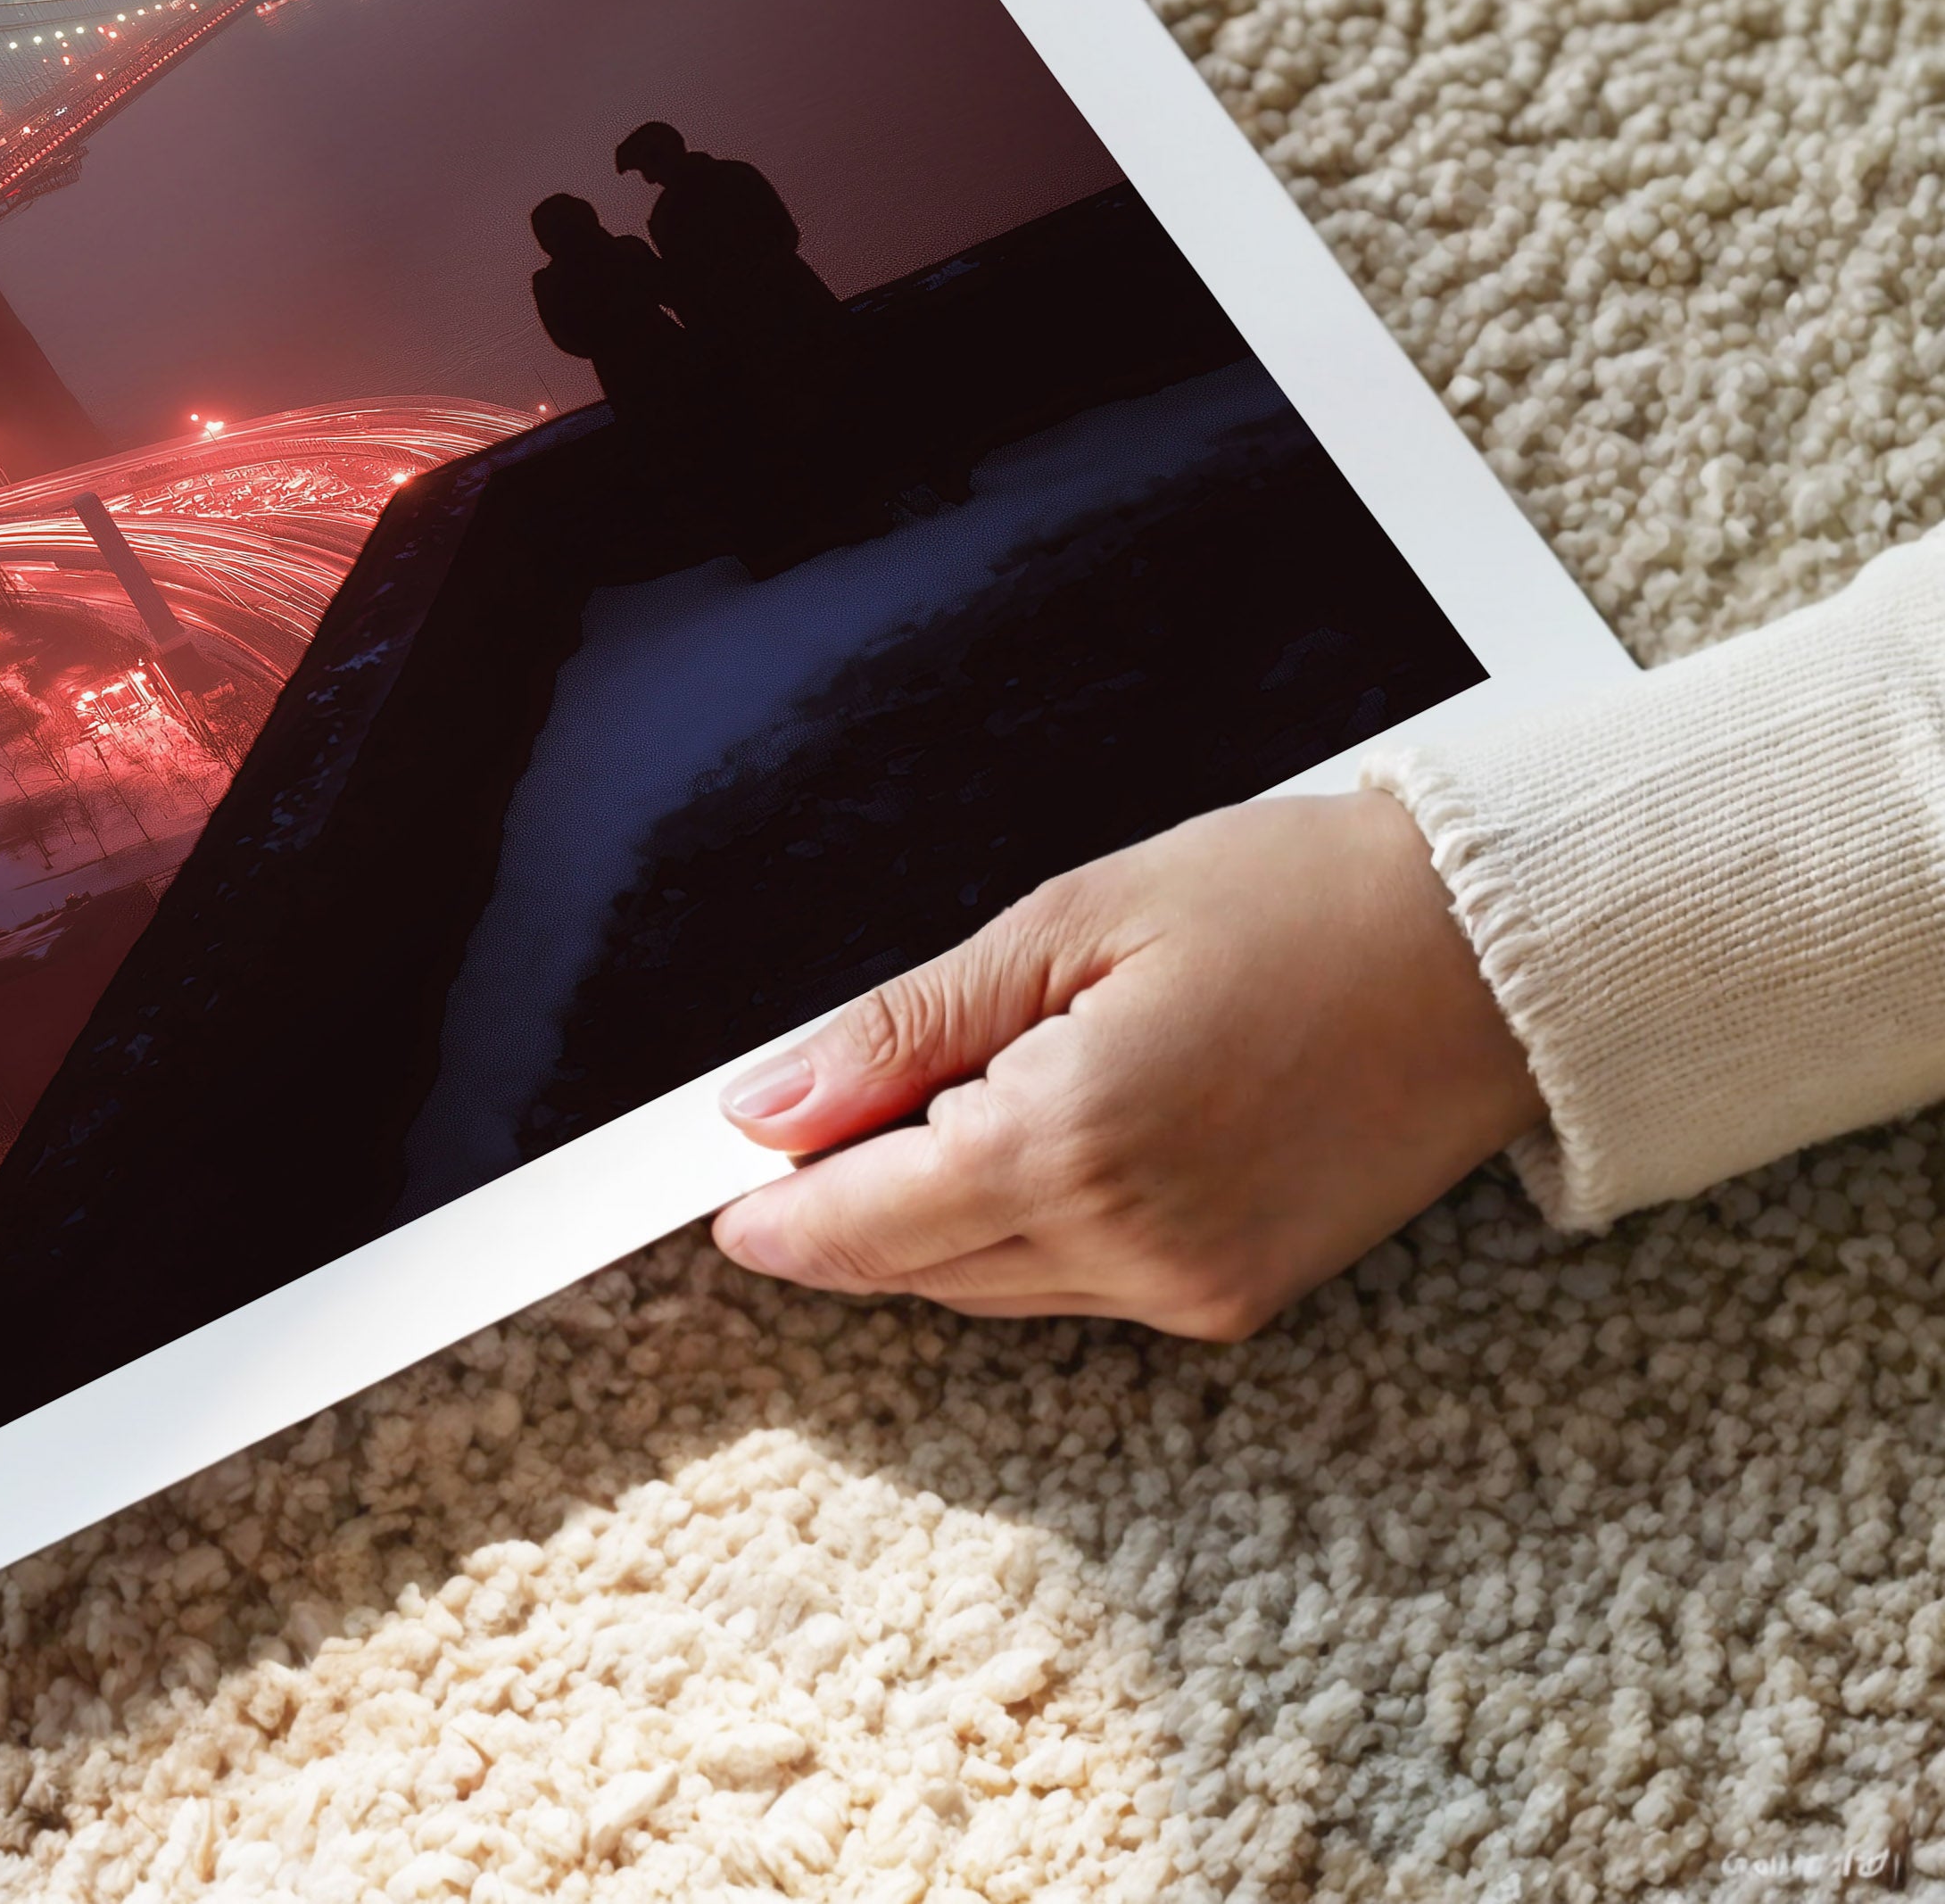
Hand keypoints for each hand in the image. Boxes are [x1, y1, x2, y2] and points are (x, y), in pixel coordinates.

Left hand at [709, 792, 1543, 1338]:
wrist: (1487, 957)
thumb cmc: (1288, 902)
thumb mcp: (1064, 925)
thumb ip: (903, 1031)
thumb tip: (766, 1104)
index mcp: (1075, 1144)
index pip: (867, 1221)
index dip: (779, 1213)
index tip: (715, 1201)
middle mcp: (1134, 1248)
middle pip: (919, 1266)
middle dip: (843, 1211)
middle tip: (793, 1137)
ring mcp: (1195, 1290)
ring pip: (991, 1286)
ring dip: (928, 1221)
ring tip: (909, 1119)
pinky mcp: (1240, 1300)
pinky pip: (1076, 1287)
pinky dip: (1019, 1230)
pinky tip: (1016, 1144)